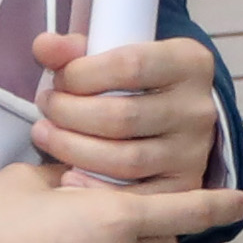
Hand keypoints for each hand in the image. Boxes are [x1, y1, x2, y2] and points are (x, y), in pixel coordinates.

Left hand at [29, 31, 220, 191]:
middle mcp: (198, 109)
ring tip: (47, 135)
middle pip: (123, 116)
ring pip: (125, 159)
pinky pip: (133, 196)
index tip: (60, 79)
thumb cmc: (136, 84)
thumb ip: (76, 49)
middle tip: (47, 107)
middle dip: (69, 112)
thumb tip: (44, 46)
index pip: (130, 65)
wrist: (172, 119)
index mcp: (189, 63)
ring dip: (72, 148)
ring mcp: (193, 152)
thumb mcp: (114, 54)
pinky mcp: (183, 187)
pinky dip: (93, 187)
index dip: (82, 74)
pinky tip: (68, 175)